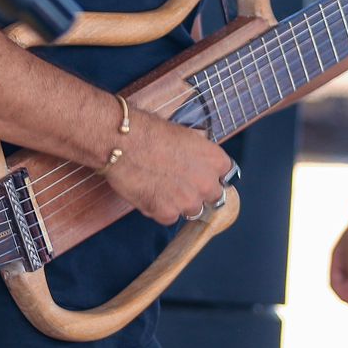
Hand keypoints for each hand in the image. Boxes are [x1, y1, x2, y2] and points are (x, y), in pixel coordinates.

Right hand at [102, 108, 236, 225]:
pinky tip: (147, 191)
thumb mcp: (183, 133)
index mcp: (215, 159)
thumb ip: (198, 149)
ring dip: (180, 202)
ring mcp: (188, 201)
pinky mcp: (167, 213)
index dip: (211, 174)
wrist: (122, 141)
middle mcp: (207, 183)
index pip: (226, 175)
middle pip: (213, 197)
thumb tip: (199, 154)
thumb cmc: (148, 130)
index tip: (201, 174)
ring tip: (159, 186)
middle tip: (179, 183)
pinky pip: (168, 217)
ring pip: (191, 210)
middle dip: (199, 192)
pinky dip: (158, 208)